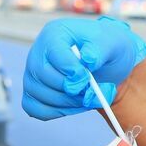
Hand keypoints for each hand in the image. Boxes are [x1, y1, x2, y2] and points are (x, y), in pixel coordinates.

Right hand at [22, 17, 145, 119]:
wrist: (107, 64)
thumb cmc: (107, 49)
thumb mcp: (113, 42)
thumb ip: (100, 49)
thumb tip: (88, 59)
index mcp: (54, 34)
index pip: (54, 54)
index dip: (71, 70)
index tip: (87, 78)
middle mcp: (38, 53)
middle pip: (44, 77)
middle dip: (72, 90)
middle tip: (94, 92)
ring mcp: (32, 74)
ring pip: (41, 96)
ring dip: (70, 103)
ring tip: (91, 97)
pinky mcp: (33, 93)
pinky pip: (37, 109)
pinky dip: (59, 112)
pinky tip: (76, 104)